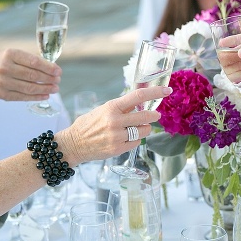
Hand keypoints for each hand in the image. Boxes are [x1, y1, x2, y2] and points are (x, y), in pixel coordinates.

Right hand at [0, 49, 61, 100]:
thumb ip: (30, 60)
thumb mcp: (13, 54)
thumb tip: (52, 69)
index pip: (34, 62)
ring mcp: (3, 82)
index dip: (49, 68)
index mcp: (10, 54)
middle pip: (33, 75)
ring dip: (45, 89)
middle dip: (49, 79)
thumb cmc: (3, 62)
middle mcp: (5, 68)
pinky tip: (45, 95)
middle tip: (58, 80)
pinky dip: (36, 97)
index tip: (58, 71)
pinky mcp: (3, 94)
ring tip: (55, 88)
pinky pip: (23, 97)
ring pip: (29, 88)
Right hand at [57, 86, 171, 164]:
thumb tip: (140, 103)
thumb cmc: (89, 124)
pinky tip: (126, 138)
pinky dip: (135, 139)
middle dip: (154, 115)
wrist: (73, 144)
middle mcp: (115, 121)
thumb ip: (121, 107)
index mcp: (112, 107)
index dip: (155, 92)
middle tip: (156, 115)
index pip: (138, 96)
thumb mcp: (103, 110)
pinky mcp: (118, 149)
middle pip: (145, 116)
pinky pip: (136, 142)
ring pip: (144, 130)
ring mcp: (117, 136)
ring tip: (137, 128)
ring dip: (145, 128)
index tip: (167, 90)